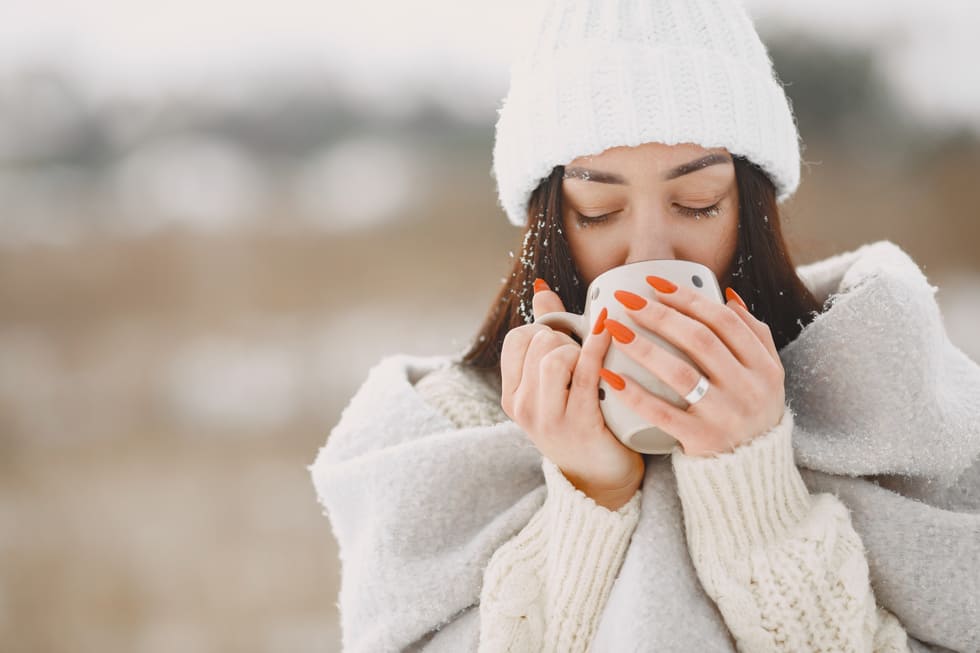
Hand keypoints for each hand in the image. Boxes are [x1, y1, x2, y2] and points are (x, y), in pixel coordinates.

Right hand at [499, 279, 644, 509]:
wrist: (602, 480)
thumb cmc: (582, 422)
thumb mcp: (554, 384)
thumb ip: (547, 336)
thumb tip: (542, 288)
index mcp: (512, 395)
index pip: (518, 338)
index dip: (545, 331)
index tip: (566, 344)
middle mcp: (522, 408)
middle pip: (539, 343)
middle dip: (567, 339)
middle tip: (585, 358)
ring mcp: (548, 418)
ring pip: (555, 356)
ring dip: (579, 350)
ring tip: (593, 365)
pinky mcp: (578, 424)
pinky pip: (586, 373)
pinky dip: (598, 346)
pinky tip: (610, 331)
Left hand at [601, 280, 784, 456]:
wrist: (752, 471)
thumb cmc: (752, 411)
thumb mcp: (767, 374)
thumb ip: (753, 334)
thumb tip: (727, 295)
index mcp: (764, 366)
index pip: (723, 321)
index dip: (688, 299)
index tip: (654, 284)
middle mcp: (748, 388)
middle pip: (700, 341)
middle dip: (660, 315)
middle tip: (627, 300)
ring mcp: (725, 415)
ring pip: (681, 373)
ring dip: (645, 348)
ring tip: (615, 330)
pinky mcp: (701, 439)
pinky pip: (662, 413)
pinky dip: (635, 394)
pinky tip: (611, 376)